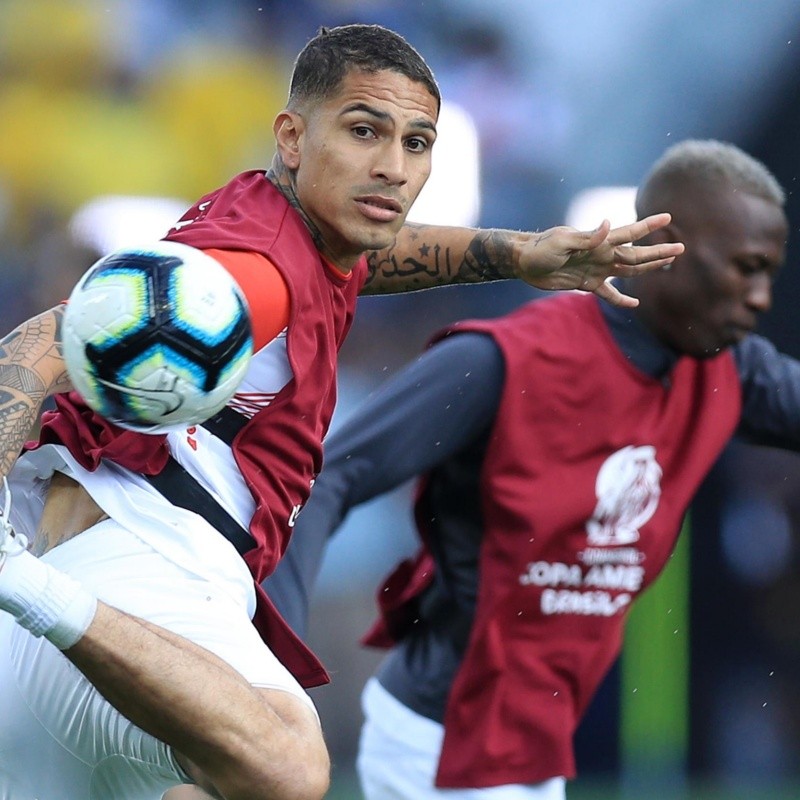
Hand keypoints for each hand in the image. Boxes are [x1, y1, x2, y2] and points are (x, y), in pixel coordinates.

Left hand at [515, 213, 683, 306]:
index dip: (648, 227)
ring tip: (668, 264)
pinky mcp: (586, 284)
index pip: (629, 233)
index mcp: (599, 242)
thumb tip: (609, 224)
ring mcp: (596, 269)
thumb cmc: (541, 248)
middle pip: (636, 255)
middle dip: (658, 252)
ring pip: (628, 271)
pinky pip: (608, 293)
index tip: (668, 218)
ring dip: (647, 269)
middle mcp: (602, 254)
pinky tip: (633, 304)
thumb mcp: (562, 242)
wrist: (524, 263)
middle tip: (680, 248)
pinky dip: (620, 299)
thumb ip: (588, 237)